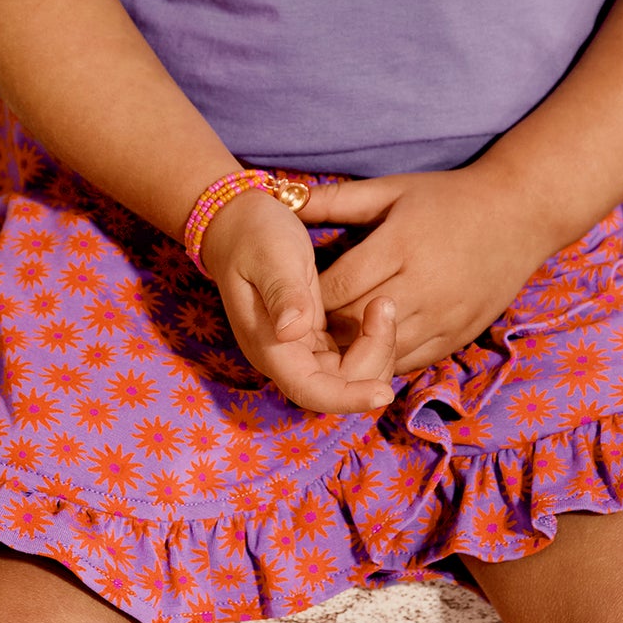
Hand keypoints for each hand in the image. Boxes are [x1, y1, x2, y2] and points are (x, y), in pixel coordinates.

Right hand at [199, 190, 398, 416]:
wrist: (238, 223)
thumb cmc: (252, 235)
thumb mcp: (269, 257)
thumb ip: (283, 293)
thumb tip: (292, 330)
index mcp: (270, 347)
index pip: (310, 391)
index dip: (348, 399)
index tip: (383, 393)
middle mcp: (285, 357)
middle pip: (339, 387)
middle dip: (374, 358)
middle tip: (385, 305)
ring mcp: (301, 349)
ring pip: (351, 375)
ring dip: (377, 349)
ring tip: (383, 303)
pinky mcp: (315, 336)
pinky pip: (351, 355)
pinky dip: (372, 340)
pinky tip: (377, 309)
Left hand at [300, 170, 550, 377]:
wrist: (520, 215)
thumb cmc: (448, 198)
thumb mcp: (392, 191)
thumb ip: (336, 199)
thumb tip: (282, 197)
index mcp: (401, 246)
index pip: (337, 287)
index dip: (308, 298)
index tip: (291, 297)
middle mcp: (422, 286)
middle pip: (354, 323)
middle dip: (323, 327)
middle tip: (300, 325)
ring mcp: (444, 316)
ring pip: (380, 350)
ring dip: (351, 349)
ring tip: (327, 341)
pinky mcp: (459, 336)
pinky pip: (410, 362)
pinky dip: (383, 359)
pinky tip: (365, 349)